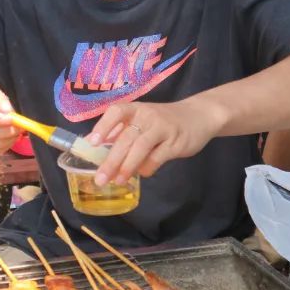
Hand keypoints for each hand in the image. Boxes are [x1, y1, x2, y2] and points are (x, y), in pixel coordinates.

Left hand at [86, 98, 225, 185]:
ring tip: (118, 181)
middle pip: (126, 137)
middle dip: (111, 160)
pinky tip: (142, 174)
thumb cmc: (161, 120)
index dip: (103, 126)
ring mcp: (162, 128)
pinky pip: (158, 157)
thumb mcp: (140, 119)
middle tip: (100, 178)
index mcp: (134, 109)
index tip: (93, 143)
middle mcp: (147, 116)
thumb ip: (118, 130)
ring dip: (128, 166)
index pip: (115, 112)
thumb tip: (90, 142)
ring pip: (141, 147)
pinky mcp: (176, 142)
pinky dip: (147, 168)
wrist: (198, 116)